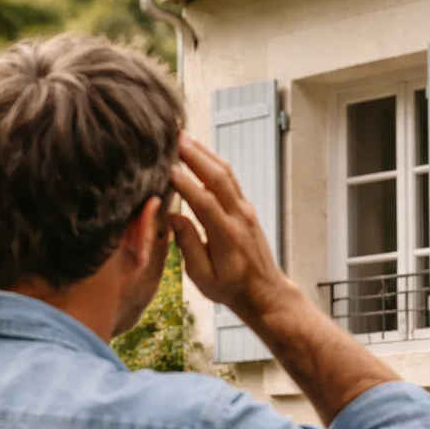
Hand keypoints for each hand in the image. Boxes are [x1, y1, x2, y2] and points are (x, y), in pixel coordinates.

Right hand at [169, 133, 298, 322]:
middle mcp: (239, 218)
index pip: (204, 203)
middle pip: (218, 179)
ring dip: (206, 153)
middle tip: (175, 137)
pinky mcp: (246, 208)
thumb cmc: (231, 289)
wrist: (264, 291)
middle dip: (196, 156)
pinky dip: (214, 162)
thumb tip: (173, 217)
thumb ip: (189, 245)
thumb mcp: (203, 277)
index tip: (166, 167)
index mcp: (226, 237)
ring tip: (184, 137)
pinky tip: (200, 153)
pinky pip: (230, 180)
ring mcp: (245, 211)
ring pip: (226, 174)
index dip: (185, 183)